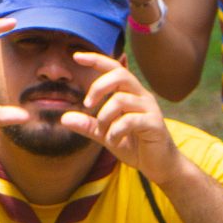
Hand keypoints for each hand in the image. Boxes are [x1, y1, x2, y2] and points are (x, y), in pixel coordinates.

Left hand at [58, 52, 180, 177]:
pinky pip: (130, 120)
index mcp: (131, 93)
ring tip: (103, 133)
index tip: (76, 57)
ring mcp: (149, 109)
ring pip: (121, 99)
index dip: (96, 60)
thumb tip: (64, 118)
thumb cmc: (135, 145)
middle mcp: (141, 96)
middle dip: (98, 87)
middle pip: (120, 75)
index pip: (115, 68)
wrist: (159, 164)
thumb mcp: (106, 134)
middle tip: (87, 105)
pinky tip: (113, 140)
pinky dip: (115, 131)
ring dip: (104, 117)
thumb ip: (88, 125)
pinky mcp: (154, 123)